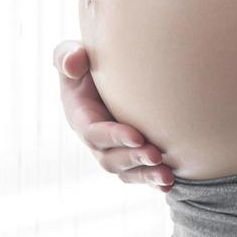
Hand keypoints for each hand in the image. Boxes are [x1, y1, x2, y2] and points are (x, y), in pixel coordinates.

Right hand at [51, 40, 173, 191]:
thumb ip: (67, 56)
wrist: (107, 70)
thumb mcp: (71, 53)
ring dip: (145, 175)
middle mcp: (95, 139)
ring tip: (166, 176)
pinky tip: (169, 184)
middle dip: (133, 159)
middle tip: (156, 155)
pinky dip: (153, 181)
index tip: (137, 135)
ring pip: (126, 171)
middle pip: (110, 158)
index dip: (114, 136)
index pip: (94, 133)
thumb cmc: (87, 60)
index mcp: (80, 117)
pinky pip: (139, 174)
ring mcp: (113, 149)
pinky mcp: (130, 153)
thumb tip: (72, 64)